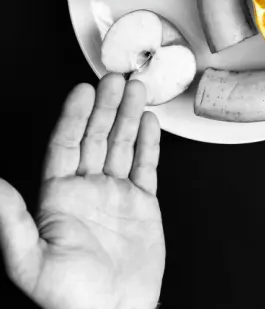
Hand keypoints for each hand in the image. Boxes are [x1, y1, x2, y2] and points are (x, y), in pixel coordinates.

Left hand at [0, 74, 164, 308]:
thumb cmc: (70, 296)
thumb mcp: (29, 260)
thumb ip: (10, 219)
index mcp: (57, 198)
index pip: (65, 145)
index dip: (73, 116)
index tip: (82, 91)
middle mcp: (86, 191)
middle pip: (95, 138)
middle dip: (105, 107)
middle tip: (114, 79)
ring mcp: (115, 196)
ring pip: (121, 146)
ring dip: (128, 117)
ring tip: (135, 90)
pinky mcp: (141, 205)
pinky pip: (145, 166)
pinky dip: (149, 144)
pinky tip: (149, 123)